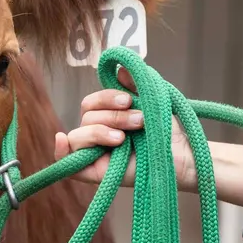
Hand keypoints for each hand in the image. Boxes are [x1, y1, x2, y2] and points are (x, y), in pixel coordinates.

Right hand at [52, 68, 191, 188]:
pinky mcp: (96, 173)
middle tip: (139, 121)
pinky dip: (61, 151)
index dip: (106, 98)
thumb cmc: (168, 129)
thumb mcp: (151, 100)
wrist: (182, 154)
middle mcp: (99, 134)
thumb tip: (120, 69)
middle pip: (87, 118)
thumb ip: (135, 84)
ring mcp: (96, 153)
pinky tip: (62, 141)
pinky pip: (68, 162)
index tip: (129, 99)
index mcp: (108, 117)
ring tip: (124, 138)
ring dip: (100, 132)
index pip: (92, 103)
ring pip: (78, 136)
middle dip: (114, 116)